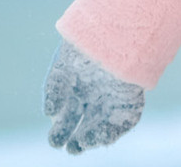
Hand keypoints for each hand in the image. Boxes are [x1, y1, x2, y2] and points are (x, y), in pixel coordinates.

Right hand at [44, 38, 144, 152]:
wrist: (115, 32)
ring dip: (90, 138)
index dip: (61, 129)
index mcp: (76, 85)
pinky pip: (122, 122)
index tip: (56, 141)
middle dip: (74, 138)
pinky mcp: (130, 102)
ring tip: (80, 145)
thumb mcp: (64, 66)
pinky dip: (110, 132)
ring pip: (101, 125)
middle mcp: (94, 94)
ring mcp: (113, 99)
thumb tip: (50, 113)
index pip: (68, 114)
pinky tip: (98, 138)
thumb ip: (55, 89)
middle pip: (83, 122)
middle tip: (65, 147)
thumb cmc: (85, 46)